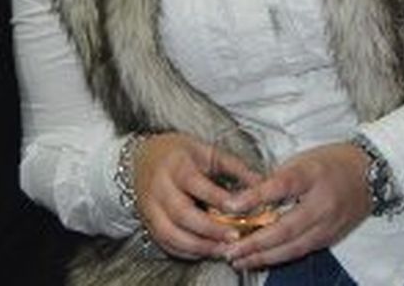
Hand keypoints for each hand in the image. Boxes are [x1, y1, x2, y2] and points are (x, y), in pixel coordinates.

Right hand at [132, 132, 265, 259]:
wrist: (142, 158)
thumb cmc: (179, 154)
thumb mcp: (206, 151)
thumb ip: (233, 166)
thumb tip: (261, 184)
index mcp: (176, 165)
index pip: (195, 184)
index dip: (218, 198)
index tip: (239, 208)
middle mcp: (159, 188)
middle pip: (181, 214)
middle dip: (210, 229)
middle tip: (234, 237)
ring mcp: (150, 208)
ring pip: (171, 234)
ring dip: (198, 246)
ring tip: (223, 250)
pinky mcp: (148, 223)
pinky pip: (165, 243)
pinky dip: (185, 252)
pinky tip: (205, 252)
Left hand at [220, 142, 370, 270]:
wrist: (371, 174)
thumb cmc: (332, 162)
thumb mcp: (302, 160)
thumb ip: (277, 180)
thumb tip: (247, 198)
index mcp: (313, 175)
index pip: (281, 186)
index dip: (254, 197)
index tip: (229, 205)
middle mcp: (322, 203)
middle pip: (285, 227)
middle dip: (254, 242)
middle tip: (229, 249)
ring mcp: (328, 225)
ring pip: (292, 247)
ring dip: (263, 256)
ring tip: (239, 260)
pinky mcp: (330, 238)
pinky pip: (301, 251)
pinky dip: (278, 257)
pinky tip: (260, 259)